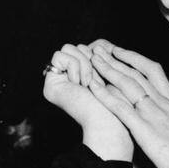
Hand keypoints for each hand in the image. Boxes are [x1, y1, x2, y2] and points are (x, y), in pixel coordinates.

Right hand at [42, 44, 131, 159]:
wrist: (111, 123)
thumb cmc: (118, 103)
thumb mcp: (112, 73)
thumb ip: (102, 58)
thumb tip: (98, 44)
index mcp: (79, 78)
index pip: (83, 48)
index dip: (95, 56)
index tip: (101, 77)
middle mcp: (66, 80)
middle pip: (73, 45)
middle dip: (89, 60)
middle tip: (93, 82)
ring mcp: (56, 83)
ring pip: (66, 48)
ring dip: (83, 64)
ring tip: (88, 85)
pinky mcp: (50, 85)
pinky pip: (58, 56)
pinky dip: (74, 66)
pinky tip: (80, 86)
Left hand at [86, 41, 168, 167]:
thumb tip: (163, 125)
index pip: (154, 72)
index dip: (135, 59)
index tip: (120, 51)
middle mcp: (165, 104)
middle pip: (137, 73)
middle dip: (116, 58)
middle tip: (99, 48)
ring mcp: (155, 116)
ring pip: (128, 84)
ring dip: (108, 69)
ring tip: (92, 58)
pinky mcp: (146, 131)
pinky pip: (121, 107)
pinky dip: (105, 94)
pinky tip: (93, 86)